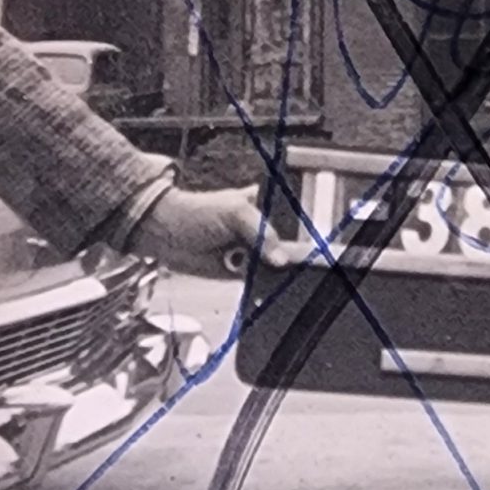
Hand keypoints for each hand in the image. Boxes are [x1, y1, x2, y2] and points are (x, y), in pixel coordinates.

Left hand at [128, 184, 302, 278]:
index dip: (308, 227)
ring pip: (277, 265)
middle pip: (290, 243)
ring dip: (282, 271)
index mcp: (265, 206)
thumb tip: (282, 260)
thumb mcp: (235, 213)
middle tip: (312, 262)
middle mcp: (262, 229)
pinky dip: (265, 284)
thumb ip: (263, 233)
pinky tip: (275, 284)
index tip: (324, 240)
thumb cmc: (197, 212)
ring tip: (294, 274)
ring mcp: (252, 251)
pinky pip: (260, 281)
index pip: (294, 216)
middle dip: (298, 253)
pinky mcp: (241, 272)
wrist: (165, 234)